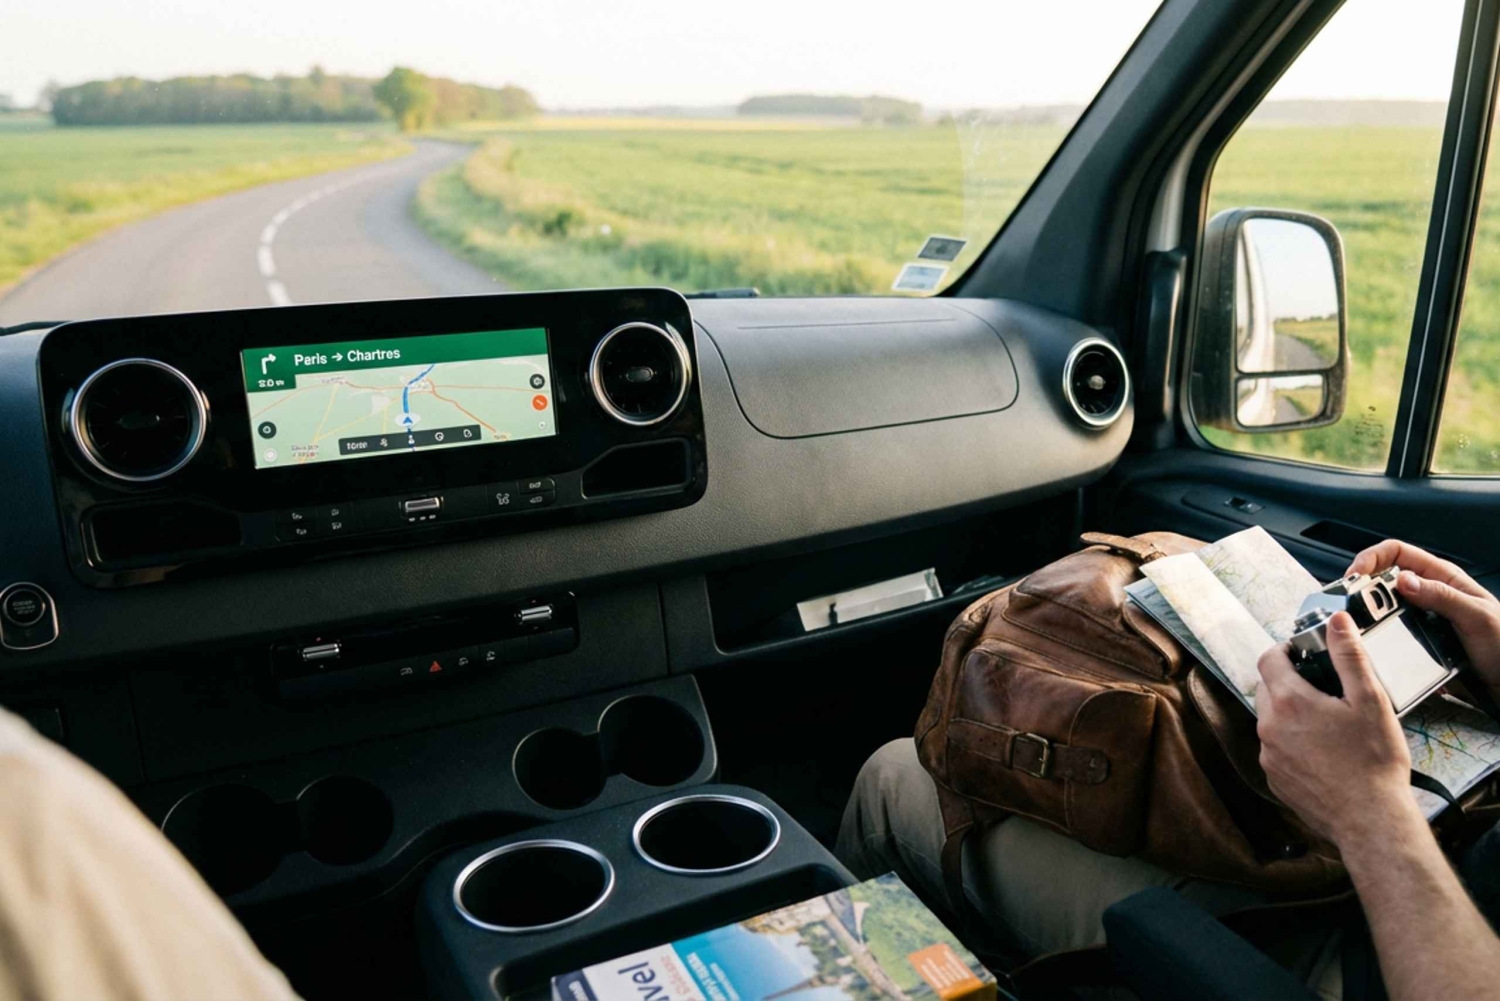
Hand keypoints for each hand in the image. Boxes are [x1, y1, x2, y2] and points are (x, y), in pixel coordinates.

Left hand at [1255, 612, 1414, 844]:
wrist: (1370, 820)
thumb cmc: (1373, 762)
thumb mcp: (1369, 700)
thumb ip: (1349, 656)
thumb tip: (1336, 622)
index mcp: (1288, 702)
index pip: (1269, 659)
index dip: (1285, 649)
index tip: (1303, 652)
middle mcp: (1269, 727)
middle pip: (1267, 688)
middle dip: (1288, 681)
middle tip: (1321, 687)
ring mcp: (1268, 755)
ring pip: (1270, 720)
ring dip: (1289, 713)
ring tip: (1326, 721)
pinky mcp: (1274, 778)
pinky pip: (1275, 748)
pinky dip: (1291, 742)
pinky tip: (1322, 751)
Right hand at [1349, 540, 1499, 700]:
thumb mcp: (1478, 616)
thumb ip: (1443, 596)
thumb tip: (1403, 581)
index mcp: (1442, 577)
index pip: (1397, 552)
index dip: (1371, 558)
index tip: (1355, 576)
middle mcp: (1427, 593)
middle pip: (1382, 577)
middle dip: (1361, 585)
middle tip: (1348, 601)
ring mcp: (1420, 616)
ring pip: (1381, 605)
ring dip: (1366, 611)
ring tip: (1356, 621)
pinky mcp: (1415, 639)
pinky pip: (1387, 630)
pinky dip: (1375, 632)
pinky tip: (1373, 641)